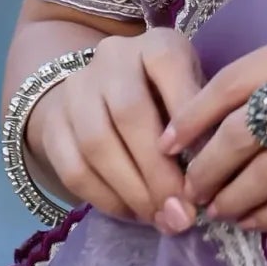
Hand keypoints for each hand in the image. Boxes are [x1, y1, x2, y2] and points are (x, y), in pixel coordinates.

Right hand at [26, 27, 206, 232]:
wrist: (103, 87)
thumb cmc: (168, 95)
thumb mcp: (195, 90)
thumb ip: (204, 120)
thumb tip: (214, 175)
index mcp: (156, 45)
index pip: (170, 69)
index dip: (186, 118)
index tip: (206, 166)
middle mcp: (111, 59)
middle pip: (129, 114)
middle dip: (158, 171)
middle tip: (184, 213)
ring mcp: (76, 90)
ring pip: (97, 145)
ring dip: (132, 191)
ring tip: (161, 220)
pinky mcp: (53, 125)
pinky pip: (73, 169)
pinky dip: (105, 199)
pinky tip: (133, 215)